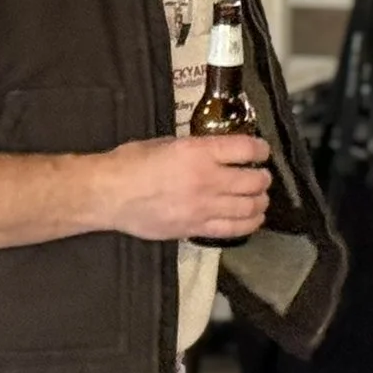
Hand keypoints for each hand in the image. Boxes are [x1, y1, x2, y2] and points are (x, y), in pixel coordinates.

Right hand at [93, 136, 271, 244]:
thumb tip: (217, 152)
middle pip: (253, 181)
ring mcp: (203, 208)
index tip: (262, 152)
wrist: (109, 194)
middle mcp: (206, 180)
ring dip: (260, 202)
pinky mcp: (195, 229)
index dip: (261, 150)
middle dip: (263, 178)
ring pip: (249, 208)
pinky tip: (252, 218)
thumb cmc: (131, 163)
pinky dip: (248, 223)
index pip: (246, 150)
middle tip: (262, 176)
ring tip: (260, 198)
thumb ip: (197, 148)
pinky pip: (232, 230)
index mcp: (199, 152)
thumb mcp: (167, 143)